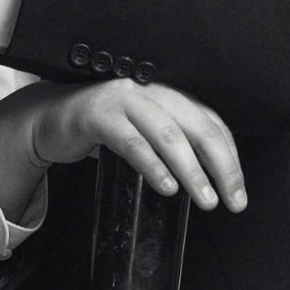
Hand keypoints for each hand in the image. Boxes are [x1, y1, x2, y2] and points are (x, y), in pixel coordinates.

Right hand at [0, 79, 246, 219]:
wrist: (51, 118)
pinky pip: (132, 142)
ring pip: (168, 133)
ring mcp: (123, 99)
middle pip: (196, 125)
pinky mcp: (98, 114)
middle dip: (220, 165)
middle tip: (232, 200)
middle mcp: (149, 89)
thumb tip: (213, 174)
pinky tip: (166, 186)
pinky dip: (152, 165)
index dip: (229, 156)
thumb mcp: (145, 129)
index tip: (238, 190)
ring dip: (191, 170)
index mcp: (166, 93)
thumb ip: (174, 140)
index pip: (209, 120)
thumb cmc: (104, 126)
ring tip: (205, 199)